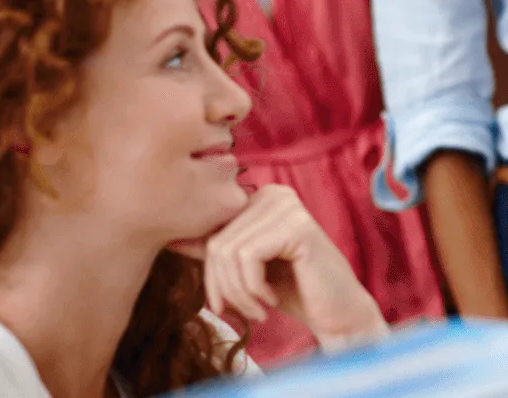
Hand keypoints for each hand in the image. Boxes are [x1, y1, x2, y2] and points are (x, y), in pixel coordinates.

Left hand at [172, 185, 388, 353]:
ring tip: (257, 310)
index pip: (211, 232)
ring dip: (239, 293)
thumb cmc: (293, 292)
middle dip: (224, 287)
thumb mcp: (245, 270)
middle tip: (242, 313)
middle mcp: (274, 194)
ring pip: (229, 252)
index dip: (210, 275)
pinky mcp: (297, 226)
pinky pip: (249, 257)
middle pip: (217, 242)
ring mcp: (288, 207)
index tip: (221, 305)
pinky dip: (253, 289)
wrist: (338, 314)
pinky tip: (271, 300)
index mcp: (260, 198)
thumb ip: (214, 250)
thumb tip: (169, 238)